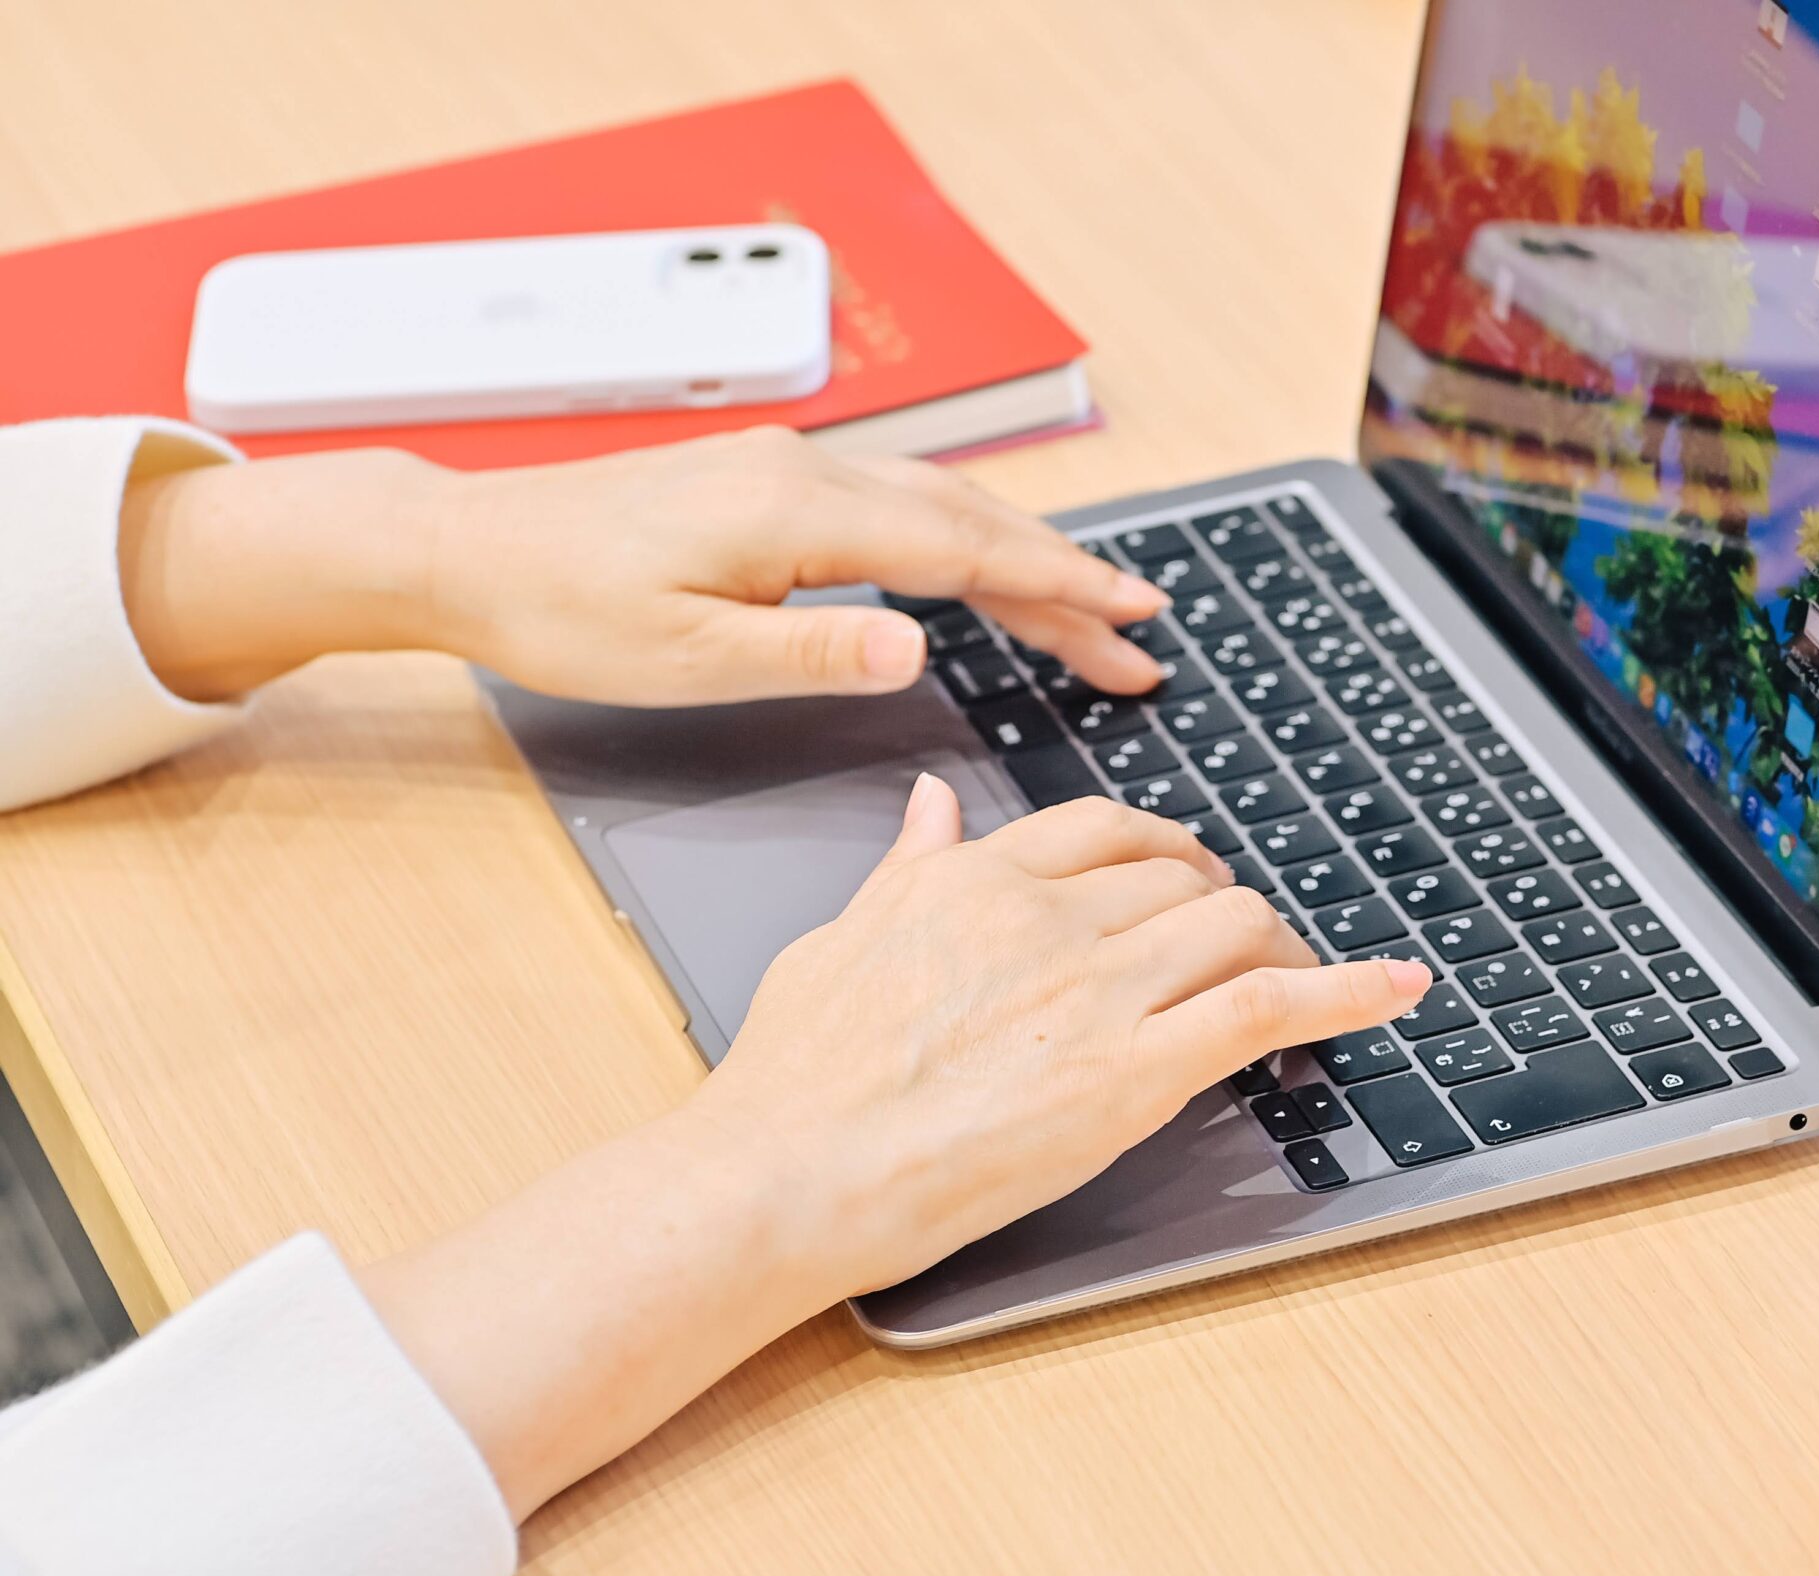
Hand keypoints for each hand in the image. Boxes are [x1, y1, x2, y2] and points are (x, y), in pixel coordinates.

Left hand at [119, 427, 1168, 702]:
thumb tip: (916, 650)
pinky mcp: (773, 482)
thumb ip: (810, 652)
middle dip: (1065, 578)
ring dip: (1022, 557)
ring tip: (1087, 611)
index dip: (1058, 584)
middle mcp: (808, 473)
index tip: (1132, 615)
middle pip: (973, 520)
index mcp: (796, 514)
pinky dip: (965, 538)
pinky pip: (901, 503)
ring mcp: (793, 470)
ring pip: (943, 505)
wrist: (473, 549)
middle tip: (1139, 634)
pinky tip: (984, 569)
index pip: (963, 548)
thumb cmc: (564, 609)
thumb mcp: (685, 658)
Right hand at [363, 783, 1427, 1518]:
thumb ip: (904, 869)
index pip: (1105, 831)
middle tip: (1239, 946)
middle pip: (1184, 878)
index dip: (1161, 853)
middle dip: (1222, 906)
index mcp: (978, 880)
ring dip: (1277, 948)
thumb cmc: (796, 1079)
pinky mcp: (1135, 1072)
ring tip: (1295, 980)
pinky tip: (1398, 987)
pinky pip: (1266, 1008)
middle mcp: (1050, 916)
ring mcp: (1099, 991)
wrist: (786, 1172)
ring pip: (1235, 927)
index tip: (1180, 877)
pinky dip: (1346, 992)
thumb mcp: (840, 940)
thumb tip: (934, 805)